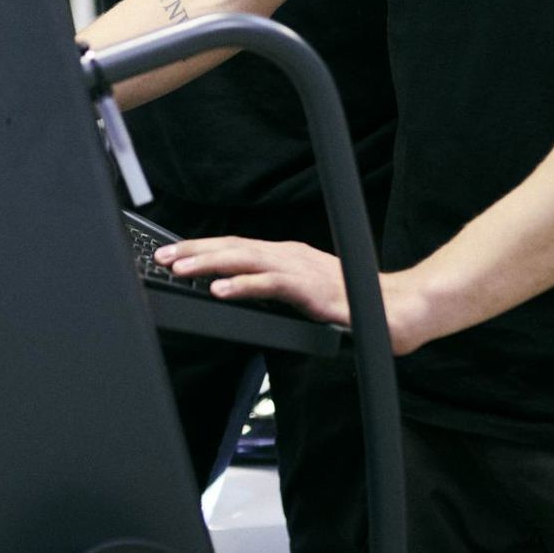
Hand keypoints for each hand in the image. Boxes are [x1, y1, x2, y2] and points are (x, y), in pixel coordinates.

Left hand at [154, 235, 359, 326]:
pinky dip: (242, 285)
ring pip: (244, 260)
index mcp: (285, 254)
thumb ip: (274, 285)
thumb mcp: (303, 289)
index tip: (172, 252)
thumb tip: (241, 287)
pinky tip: (220, 289)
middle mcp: (288, 255)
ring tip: (180, 269)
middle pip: (233, 247)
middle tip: (162, 256)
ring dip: (209, 263)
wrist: (391, 307)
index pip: (236, 245)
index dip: (203, 248)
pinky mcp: (308, 289)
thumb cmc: (348, 300)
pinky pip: (269, 284)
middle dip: (195, 250)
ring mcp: (298, 269)